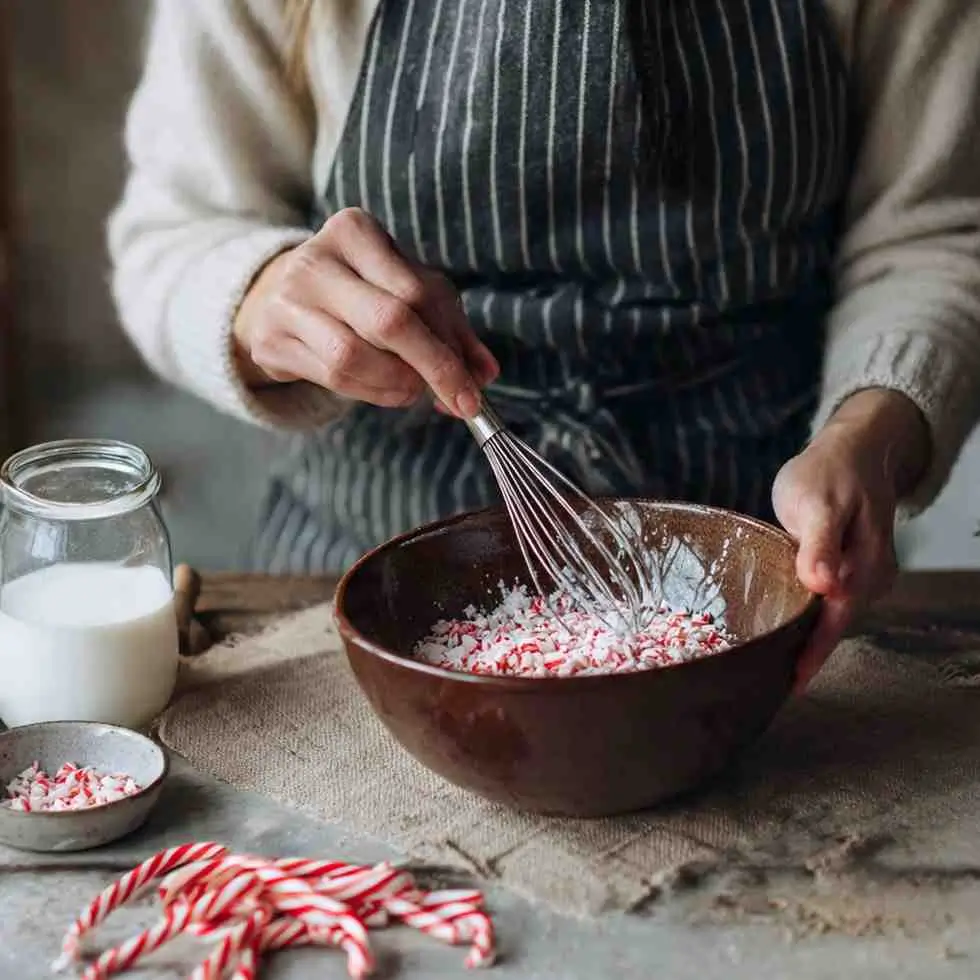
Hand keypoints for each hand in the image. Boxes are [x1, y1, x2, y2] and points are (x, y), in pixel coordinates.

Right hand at [233, 207, 498, 416]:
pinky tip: (388, 390)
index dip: (451, 344)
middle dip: (435, 368)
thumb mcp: (407, 290)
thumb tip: (485, 374)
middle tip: (461, 402)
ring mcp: (288, 301)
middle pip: (389, 321)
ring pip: (355, 357)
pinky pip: (334, 378)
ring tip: (415, 389)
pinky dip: (373, 392)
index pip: (417, 292)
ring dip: (399, 384)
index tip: (476, 385)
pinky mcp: (272, 341)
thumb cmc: (359, 290)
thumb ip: (450, 327)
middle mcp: (315, 259)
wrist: (275, 297)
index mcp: (355, 231)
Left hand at [772, 389, 928, 692]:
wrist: (855, 449)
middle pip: (836, 625)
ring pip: (834, 615)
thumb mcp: (817, 502)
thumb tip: (824, 587)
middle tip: (769, 682)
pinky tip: (787, 625)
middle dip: (807, 654)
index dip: (814, 652)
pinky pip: (832, 601)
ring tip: (774, 663)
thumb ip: (820, 545)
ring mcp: (865, 574)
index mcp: (863, 565)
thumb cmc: (829, 472)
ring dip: (808, 637)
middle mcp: (871, 577)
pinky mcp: (854, 569)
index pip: (836, 620)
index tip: (791, 682)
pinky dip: (811, 615)